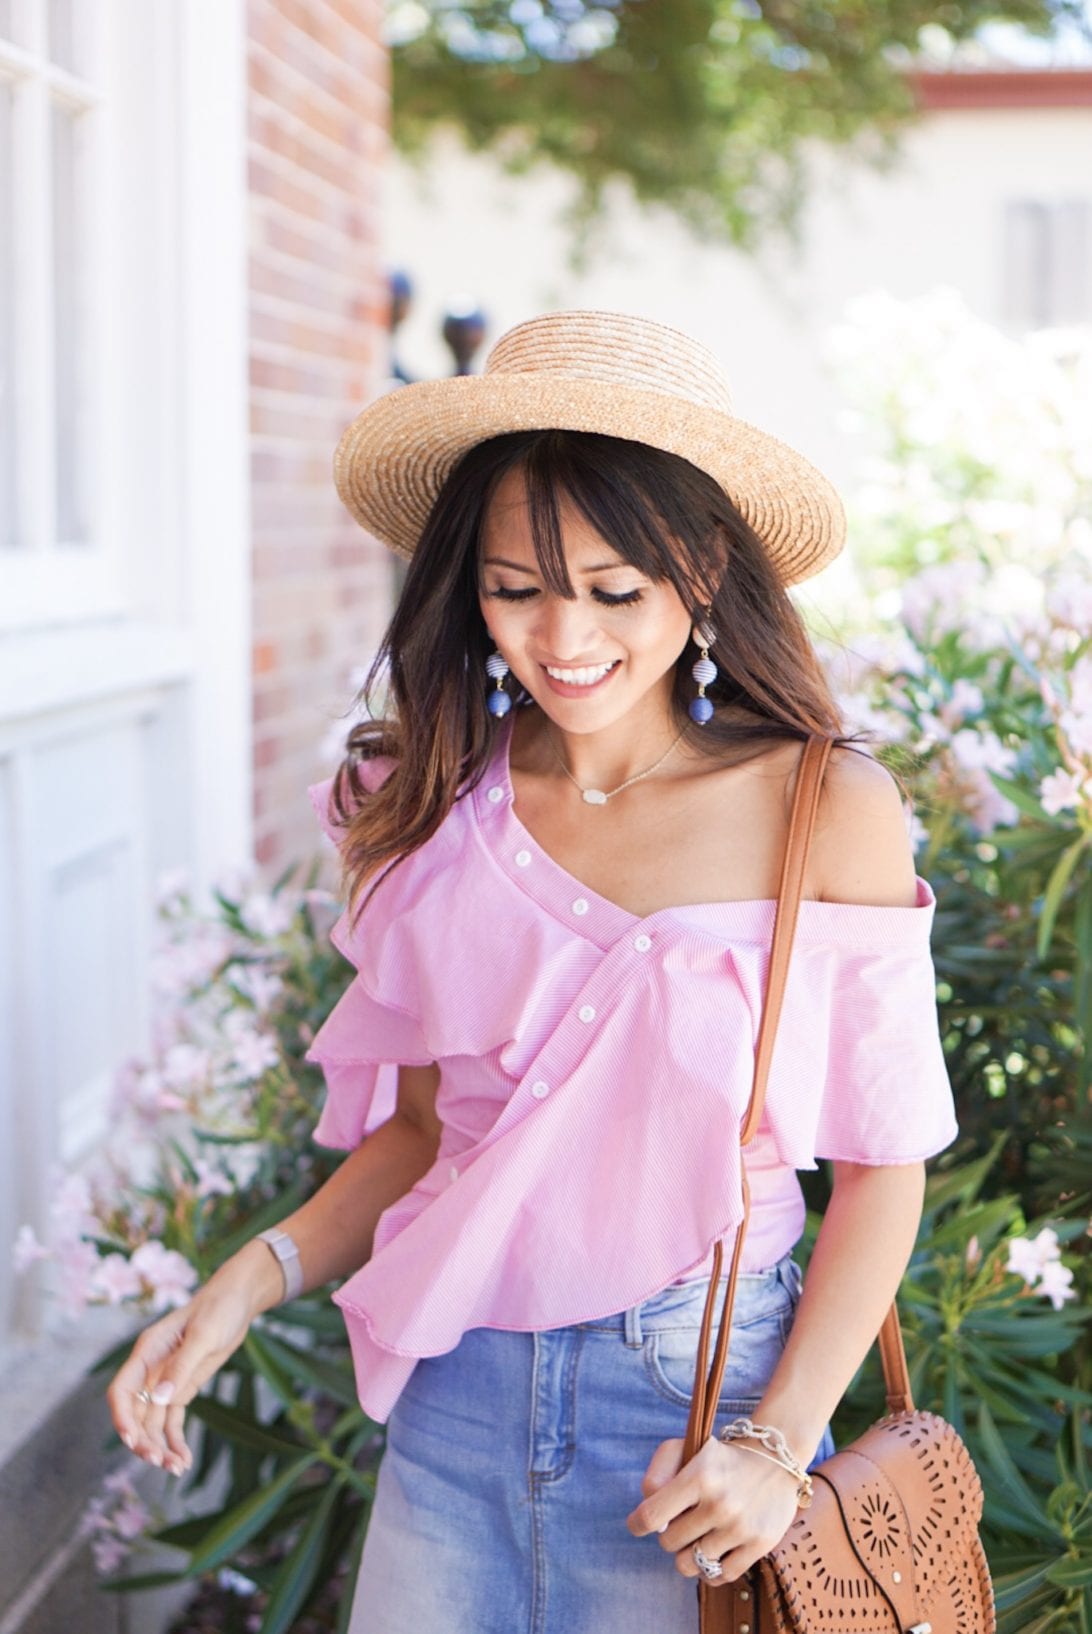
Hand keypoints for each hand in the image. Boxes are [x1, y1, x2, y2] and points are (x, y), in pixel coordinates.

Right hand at [106, 1245, 272, 1474]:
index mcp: (147, 1352)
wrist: (238, 1301)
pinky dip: (176, 1441)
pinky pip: (172, 1421)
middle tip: (160, 1462)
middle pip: (135, 1414)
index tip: (132, 1441)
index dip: (121, 1417)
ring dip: (160, 1447)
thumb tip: (159, 1399)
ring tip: (176, 1468)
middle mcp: (151, 1370)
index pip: (121, 1390)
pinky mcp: (182, 1389)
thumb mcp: (204, 1334)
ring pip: (153, 1423)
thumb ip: (182, 1366)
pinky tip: (184, 1461)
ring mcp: (165, 1381)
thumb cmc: (219, 1308)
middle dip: (144, 1441)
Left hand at [625, 1433, 801, 1584]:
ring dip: (689, 1553)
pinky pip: (720, 1576)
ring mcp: (740, 1527)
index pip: (652, 1515)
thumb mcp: (685, 1448)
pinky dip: (710, 1571)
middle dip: (670, 1534)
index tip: (637, 1524)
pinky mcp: (759, 1545)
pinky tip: (712, 1553)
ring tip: (698, 1537)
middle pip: (669, 1543)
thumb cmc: (719, 1457)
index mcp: (699, 1475)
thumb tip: (646, 1518)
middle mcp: (720, 1503)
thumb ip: (657, 1475)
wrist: (775, 1459)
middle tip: (683, 1520)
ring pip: (691, 1564)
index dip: (637, 1524)